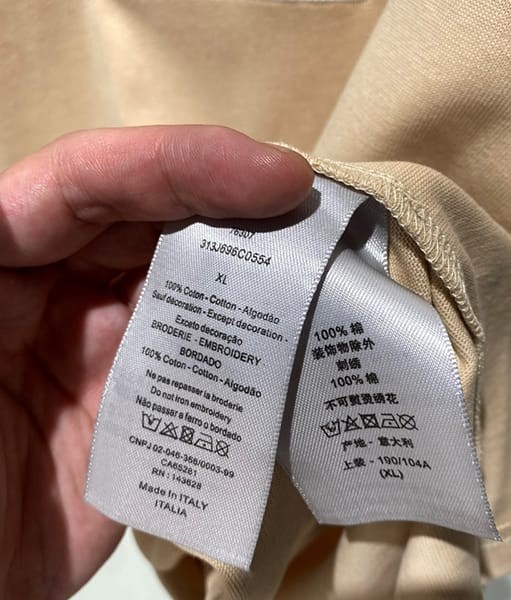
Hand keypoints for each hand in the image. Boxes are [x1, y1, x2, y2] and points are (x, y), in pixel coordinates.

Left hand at [0, 126, 312, 598]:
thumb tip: (27, 211)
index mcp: (7, 258)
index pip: (91, 183)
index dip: (181, 164)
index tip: (275, 178)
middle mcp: (68, 288)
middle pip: (163, 221)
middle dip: (241, 206)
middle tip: (319, 215)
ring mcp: (119, 343)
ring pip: (202, 285)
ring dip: (263, 272)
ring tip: (328, 266)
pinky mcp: (158, 398)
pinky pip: (217, 358)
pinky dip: (263, 345)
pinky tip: (306, 339)